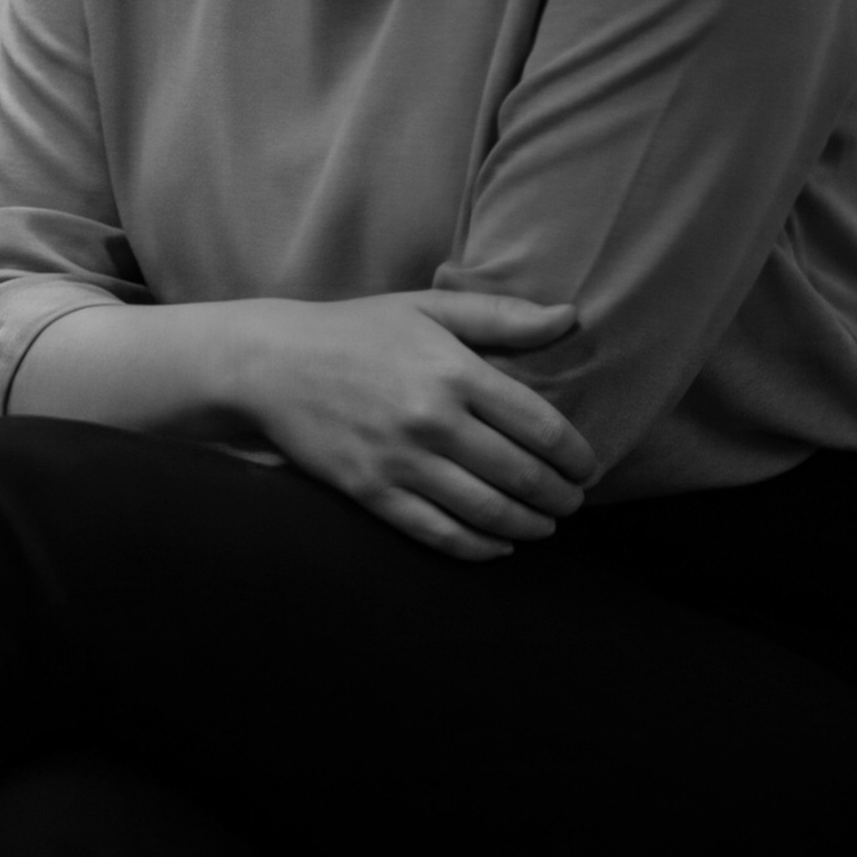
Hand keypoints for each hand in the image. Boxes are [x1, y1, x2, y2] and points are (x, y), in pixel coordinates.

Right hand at [215, 291, 597, 559]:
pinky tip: (499, 544)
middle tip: (571, 502)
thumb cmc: (355, 331)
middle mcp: (432, 420)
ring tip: (544, 525)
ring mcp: (400, 460)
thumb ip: (500, 316)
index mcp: (453, 371)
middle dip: (560, 497)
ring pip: (487, 511)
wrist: (270, 363)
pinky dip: (479, 547)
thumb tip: (570, 318)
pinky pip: (438, 532)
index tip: (586, 467)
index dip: (576, 456)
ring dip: (530, 526)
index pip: (542, 427)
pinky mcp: (370, 491)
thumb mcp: (427, 308)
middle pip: (522, 476)